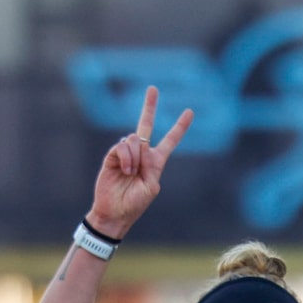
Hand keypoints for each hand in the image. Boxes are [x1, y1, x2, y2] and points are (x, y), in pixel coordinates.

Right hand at [87, 85, 191, 235]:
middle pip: (146, 125)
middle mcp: (141, 154)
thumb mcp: (151, 187)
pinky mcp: (112, 156)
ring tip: (130, 174)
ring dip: (134, 158)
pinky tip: (124, 170)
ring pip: (134, 139)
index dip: (180, 127)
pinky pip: (122, 146)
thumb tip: (139, 145)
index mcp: (155, 162)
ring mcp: (126, 154)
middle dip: (149, 107)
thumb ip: (150, 165)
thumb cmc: (135, 205)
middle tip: (153, 89)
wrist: (114, 212)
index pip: (170, 141)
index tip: (189, 112)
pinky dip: (126, 157)